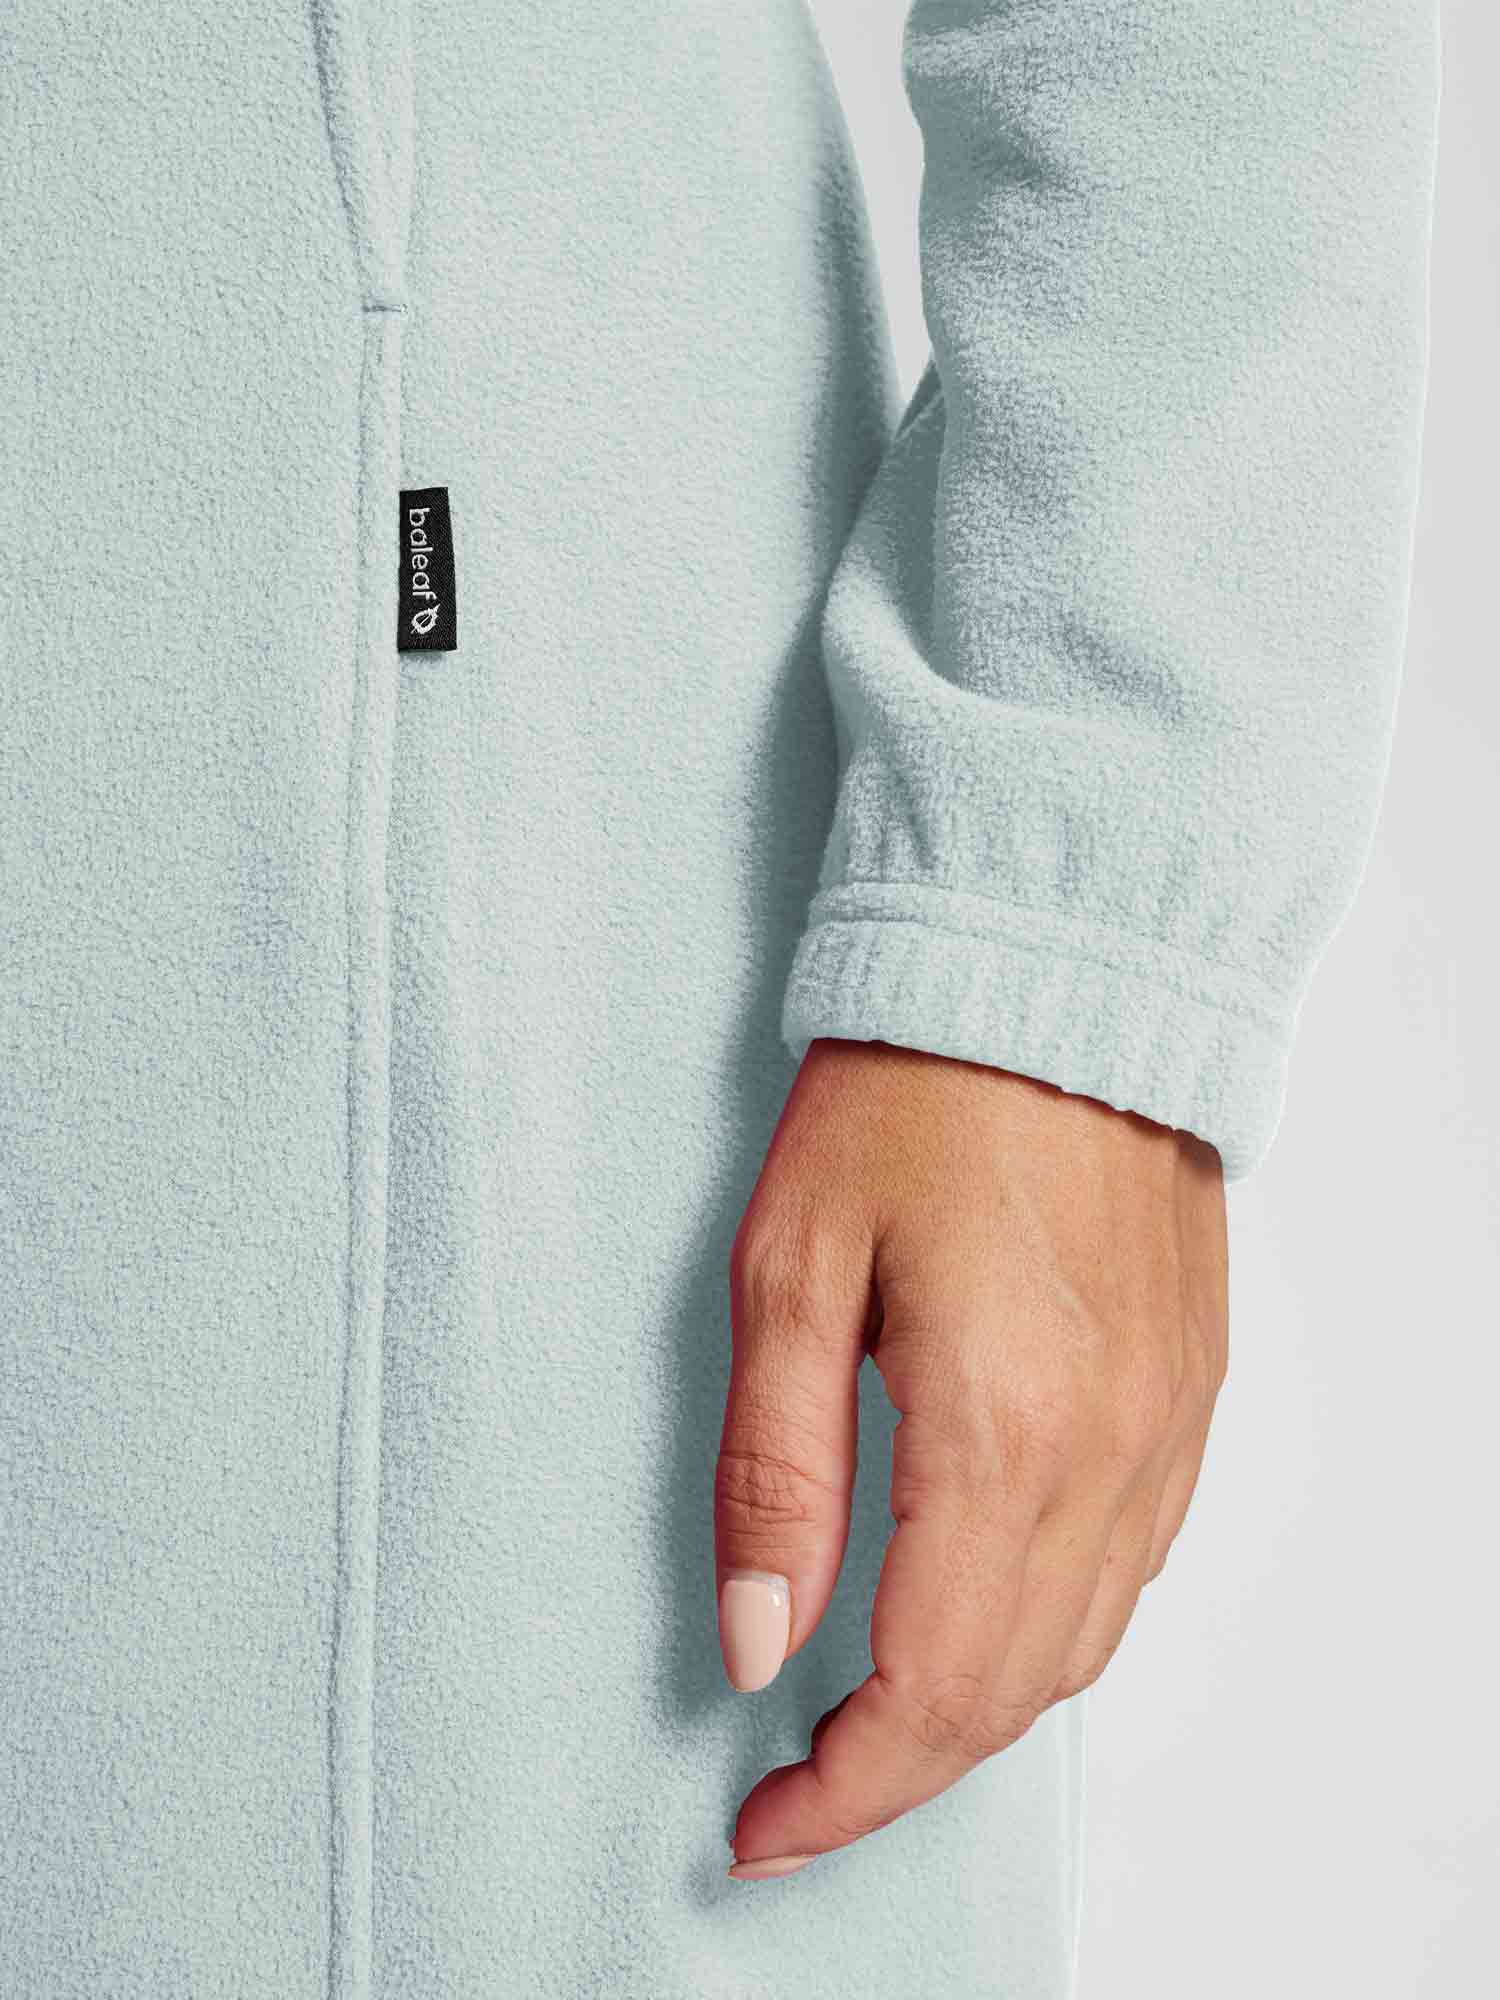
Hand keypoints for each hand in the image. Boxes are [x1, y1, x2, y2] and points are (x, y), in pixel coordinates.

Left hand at [715, 1037, 1227, 1880]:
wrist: (1056, 979)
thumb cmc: (907, 1099)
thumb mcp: (791, 1270)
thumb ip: (776, 1471)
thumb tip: (758, 1644)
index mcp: (1001, 1429)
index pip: (927, 1688)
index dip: (840, 1790)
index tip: (759, 1829)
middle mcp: (1111, 1454)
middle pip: (1011, 1693)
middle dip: (898, 1773)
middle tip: (797, 1793)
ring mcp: (1170, 1427)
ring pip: (1082, 1649)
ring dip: (976, 1712)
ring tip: (872, 1724)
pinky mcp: (1192, 1392)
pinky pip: (1133, 1569)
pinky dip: (1051, 1634)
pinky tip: (982, 1618)